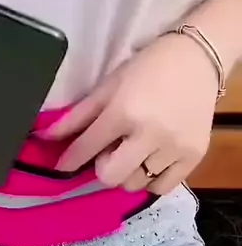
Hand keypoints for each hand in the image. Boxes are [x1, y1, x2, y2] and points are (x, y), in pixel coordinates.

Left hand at [42, 34, 218, 193]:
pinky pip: (162, 187)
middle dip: (103, 167)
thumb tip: (46, 136)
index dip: (70, 160)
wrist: (199, 58)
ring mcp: (175, 148)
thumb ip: (79, 115)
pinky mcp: (194, 156)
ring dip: (128, 172)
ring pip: (135, 184)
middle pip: (111, 177)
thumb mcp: (109, 86)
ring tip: (134, 151)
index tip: (61, 166)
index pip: (87, 148)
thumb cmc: (149, 68)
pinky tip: (151, 160)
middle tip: (110, 150)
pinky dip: (151, 179)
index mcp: (125, 112)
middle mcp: (151, 134)